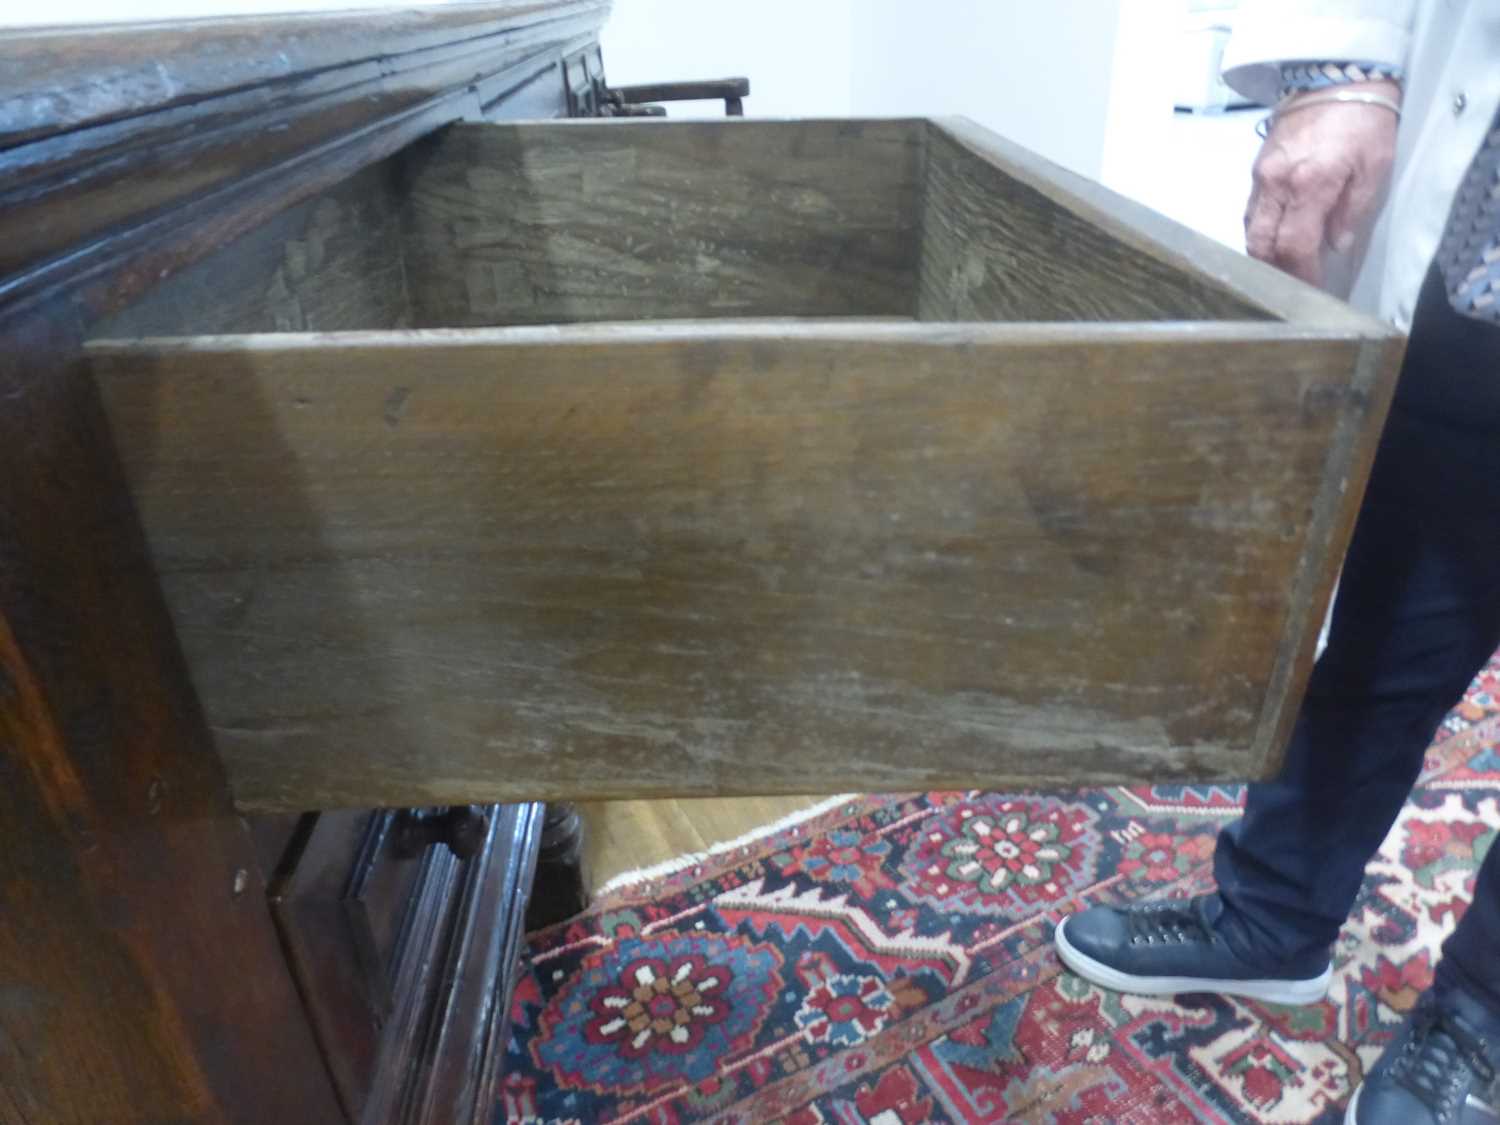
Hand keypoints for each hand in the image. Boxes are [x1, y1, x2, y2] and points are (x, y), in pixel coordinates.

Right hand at [1245, 79, 1399, 286]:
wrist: (1334, 76)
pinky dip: (1260, 230)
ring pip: (1250, 230)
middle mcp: (1277, 184)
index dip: (1301, 274)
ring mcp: (1261, 177)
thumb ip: (1353, 208)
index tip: (1312, 290)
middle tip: (1293, 284)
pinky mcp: (1255, 169)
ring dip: (1264, 253)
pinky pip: (1250, 211)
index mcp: (1310, 184)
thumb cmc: (1364, 121)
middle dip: (1275, 270)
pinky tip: (1275, 237)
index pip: (1294, 245)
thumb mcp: (1375, 165)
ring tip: (1283, 265)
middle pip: (1261, 244)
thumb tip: (1335, 244)